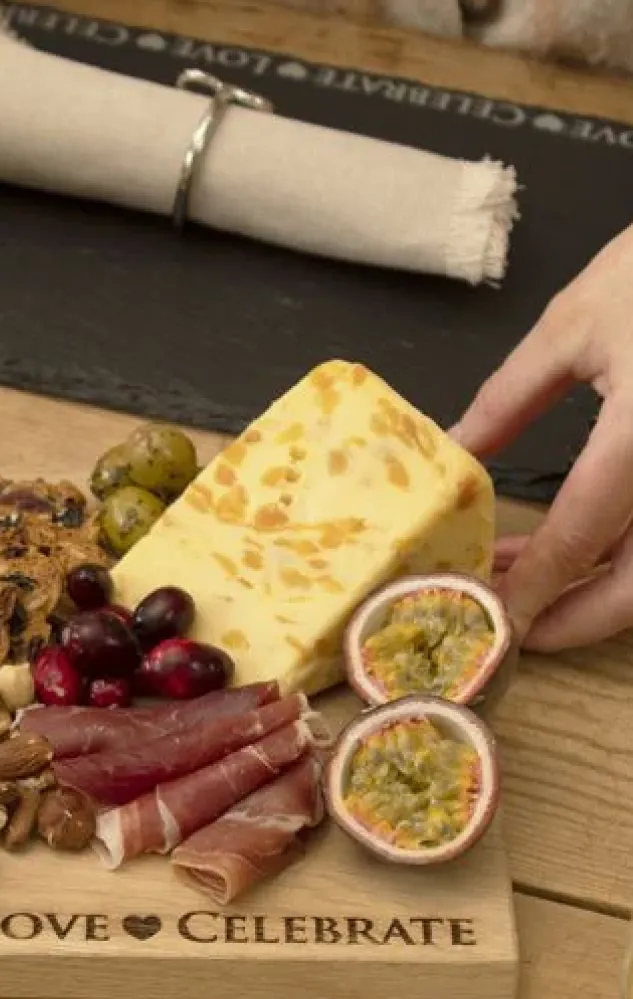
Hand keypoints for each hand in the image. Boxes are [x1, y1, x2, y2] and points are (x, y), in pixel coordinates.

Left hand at [452, 225, 632, 650]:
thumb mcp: (577, 321)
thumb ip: (508, 399)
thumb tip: (451, 452)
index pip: (580, 536)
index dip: (529, 589)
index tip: (484, 618)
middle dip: (575, 618)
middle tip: (511, 621)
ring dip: (604, 590)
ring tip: (534, 574)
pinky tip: (590, 542)